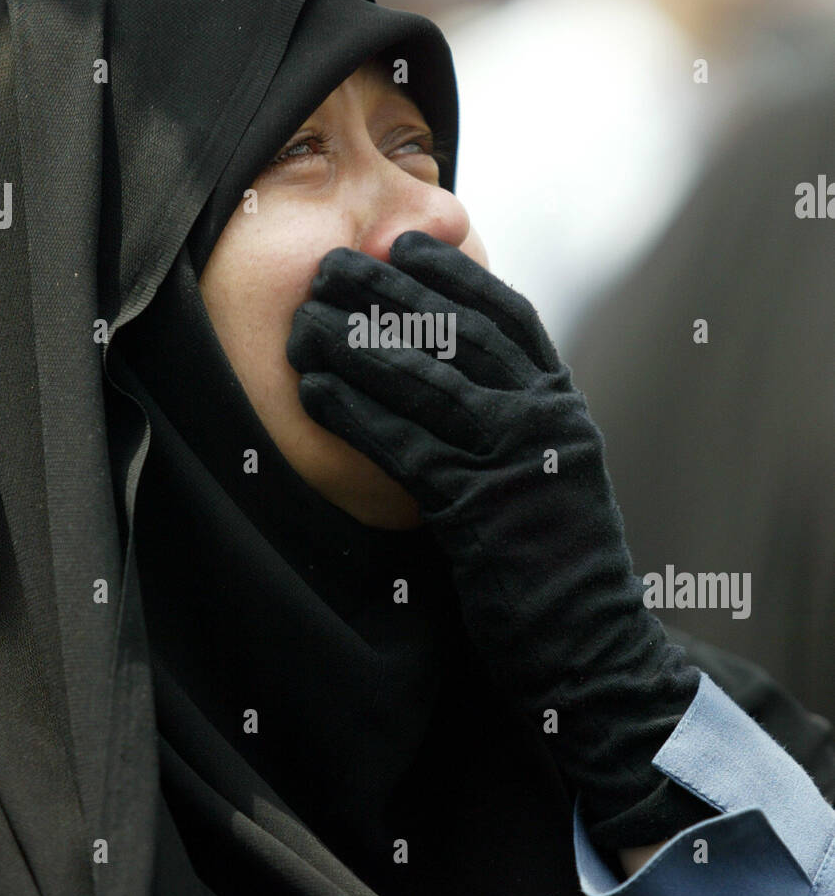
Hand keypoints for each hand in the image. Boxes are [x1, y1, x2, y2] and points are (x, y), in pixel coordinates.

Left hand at [287, 230, 701, 843]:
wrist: (590, 649)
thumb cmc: (556, 563)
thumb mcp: (550, 476)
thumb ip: (513, 422)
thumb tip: (448, 374)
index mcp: (564, 407)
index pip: (509, 315)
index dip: (452, 273)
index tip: (401, 246)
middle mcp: (547, 421)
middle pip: (457, 332)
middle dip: (387, 293)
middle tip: (331, 268)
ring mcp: (516, 464)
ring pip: (425, 379)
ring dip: (356, 343)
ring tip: (306, 321)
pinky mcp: (480, 512)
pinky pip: (404, 446)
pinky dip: (356, 413)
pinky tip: (316, 391)